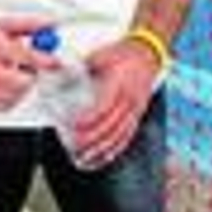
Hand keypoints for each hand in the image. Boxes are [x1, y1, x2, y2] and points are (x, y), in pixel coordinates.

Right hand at [0, 16, 58, 111]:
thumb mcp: (5, 25)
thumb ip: (30, 25)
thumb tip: (51, 26)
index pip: (27, 57)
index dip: (46, 61)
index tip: (57, 62)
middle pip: (22, 83)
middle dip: (31, 76)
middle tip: (28, 67)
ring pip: (13, 97)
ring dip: (20, 88)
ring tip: (13, 74)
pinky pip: (2, 106)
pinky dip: (9, 98)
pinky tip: (5, 85)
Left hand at [67, 38, 167, 166]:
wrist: (149, 52)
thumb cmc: (125, 53)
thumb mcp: (102, 55)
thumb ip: (83, 67)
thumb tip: (62, 76)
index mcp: (119, 84)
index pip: (104, 107)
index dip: (88, 120)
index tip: (73, 127)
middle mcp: (129, 99)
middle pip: (111, 126)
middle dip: (91, 140)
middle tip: (74, 147)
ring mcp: (135, 109)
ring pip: (119, 135)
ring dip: (101, 150)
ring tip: (85, 159)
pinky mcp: (138, 115)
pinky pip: (127, 136)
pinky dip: (115, 149)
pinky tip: (104, 157)